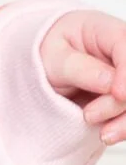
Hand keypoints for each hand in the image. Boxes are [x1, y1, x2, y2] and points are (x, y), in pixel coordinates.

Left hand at [39, 9, 125, 144]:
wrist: (46, 67)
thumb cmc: (50, 54)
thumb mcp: (54, 57)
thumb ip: (80, 68)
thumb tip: (110, 81)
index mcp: (105, 31)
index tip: (117, 93)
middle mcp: (124, 51)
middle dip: (120, 103)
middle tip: (89, 115)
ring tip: (102, 133)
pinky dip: (125, 126)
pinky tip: (108, 133)